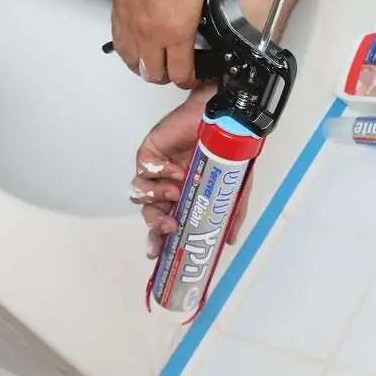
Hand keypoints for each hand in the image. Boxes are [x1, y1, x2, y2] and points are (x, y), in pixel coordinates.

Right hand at [107, 0, 218, 88]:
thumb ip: (213, 7)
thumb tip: (217, 16)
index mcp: (177, 29)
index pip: (180, 73)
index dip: (190, 79)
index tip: (194, 75)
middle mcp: (150, 32)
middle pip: (154, 74)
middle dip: (168, 77)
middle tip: (177, 70)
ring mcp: (130, 23)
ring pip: (132, 63)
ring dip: (145, 68)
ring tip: (157, 63)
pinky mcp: (116, 11)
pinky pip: (119, 42)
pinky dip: (129, 51)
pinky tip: (137, 46)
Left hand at [130, 85, 252, 258]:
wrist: (224, 120)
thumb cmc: (229, 151)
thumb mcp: (234, 188)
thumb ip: (232, 214)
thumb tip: (230, 240)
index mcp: (184, 198)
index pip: (165, 225)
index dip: (158, 241)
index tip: (159, 255)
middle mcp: (167, 187)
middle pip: (149, 214)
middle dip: (155, 225)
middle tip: (169, 226)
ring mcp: (157, 171)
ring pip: (141, 195)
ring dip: (158, 196)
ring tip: (178, 188)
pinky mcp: (149, 154)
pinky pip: (143, 171)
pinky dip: (159, 172)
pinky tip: (176, 168)